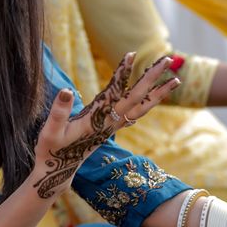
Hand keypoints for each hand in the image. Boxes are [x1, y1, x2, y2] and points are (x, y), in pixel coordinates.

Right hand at [31, 53, 178, 198]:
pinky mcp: (110, 128)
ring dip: (158, 93)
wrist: (57, 172)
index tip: (131, 54)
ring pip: (141, 107)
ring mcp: (112, 126)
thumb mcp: (50, 132)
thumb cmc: (50, 151)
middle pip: (137, 98)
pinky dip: (147, 102)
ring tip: (175, 79)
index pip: (115, 92)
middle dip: (152, 78)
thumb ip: (58, 113)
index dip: (123, 73)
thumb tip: (66, 90)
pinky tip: (153, 97)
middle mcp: (110, 122)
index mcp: (97, 120)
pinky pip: (134, 112)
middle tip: (167, 59)